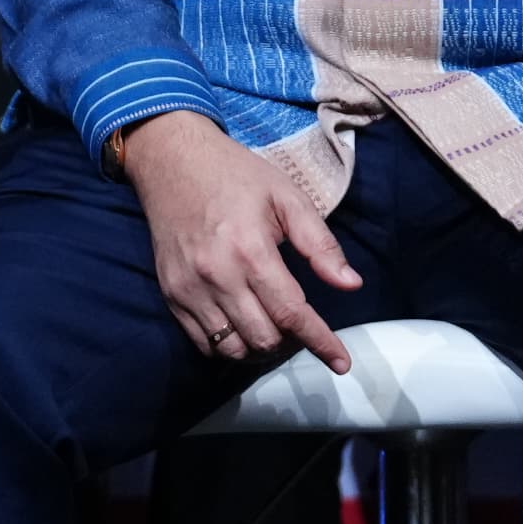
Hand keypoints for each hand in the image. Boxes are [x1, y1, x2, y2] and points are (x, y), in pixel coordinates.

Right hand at [121, 111, 361, 369]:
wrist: (172, 160)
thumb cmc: (236, 175)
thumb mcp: (287, 197)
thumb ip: (321, 244)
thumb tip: (352, 285)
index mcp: (251, 250)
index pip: (292, 313)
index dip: (321, 342)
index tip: (341, 363)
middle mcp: (217, 276)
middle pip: (264, 339)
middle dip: (292, 343)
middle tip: (302, 327)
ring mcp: (189, 288)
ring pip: (233, 349)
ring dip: (260, 348)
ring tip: (274, 330)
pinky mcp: (171, 294)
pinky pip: (202, 343)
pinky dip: (229, 346)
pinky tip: (243, 328)